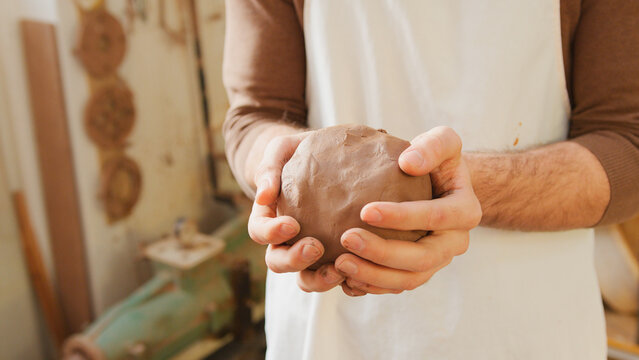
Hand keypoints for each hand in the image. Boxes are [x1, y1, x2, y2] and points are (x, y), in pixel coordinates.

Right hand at [248, 131, 344, 291]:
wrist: (325, 156)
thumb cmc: (299, 152)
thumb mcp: (281, 150)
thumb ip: (269, 168)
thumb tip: (263, 196)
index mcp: (269, 217)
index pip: (260, 232)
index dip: (271, 233)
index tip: (291, 224)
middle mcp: (286, 240)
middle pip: (278, 262)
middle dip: (294, 260)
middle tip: (315, 247)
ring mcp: (310, 252)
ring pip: (306, 278)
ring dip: (319, 280)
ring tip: (339, 270)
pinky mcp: (336, 257)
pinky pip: (338, 278)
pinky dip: (346, 282)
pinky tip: (362, 275)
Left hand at [335, 126, 481, 295]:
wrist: (435, 184)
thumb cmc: (434, 159)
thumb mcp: (442, 141)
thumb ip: (433, 145)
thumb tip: (409, 162)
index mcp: (465, 211)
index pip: (435, 218)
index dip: (402, 217)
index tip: (365, 211)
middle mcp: (455, 243)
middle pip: (422, 258)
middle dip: (383, 252)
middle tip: (347, 239)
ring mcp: (437, 262)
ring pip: (408, 279)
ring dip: (373, 275)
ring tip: (340, 263)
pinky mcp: (418, 272)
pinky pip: (396, 286)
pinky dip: (371, 286)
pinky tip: (345, 278)